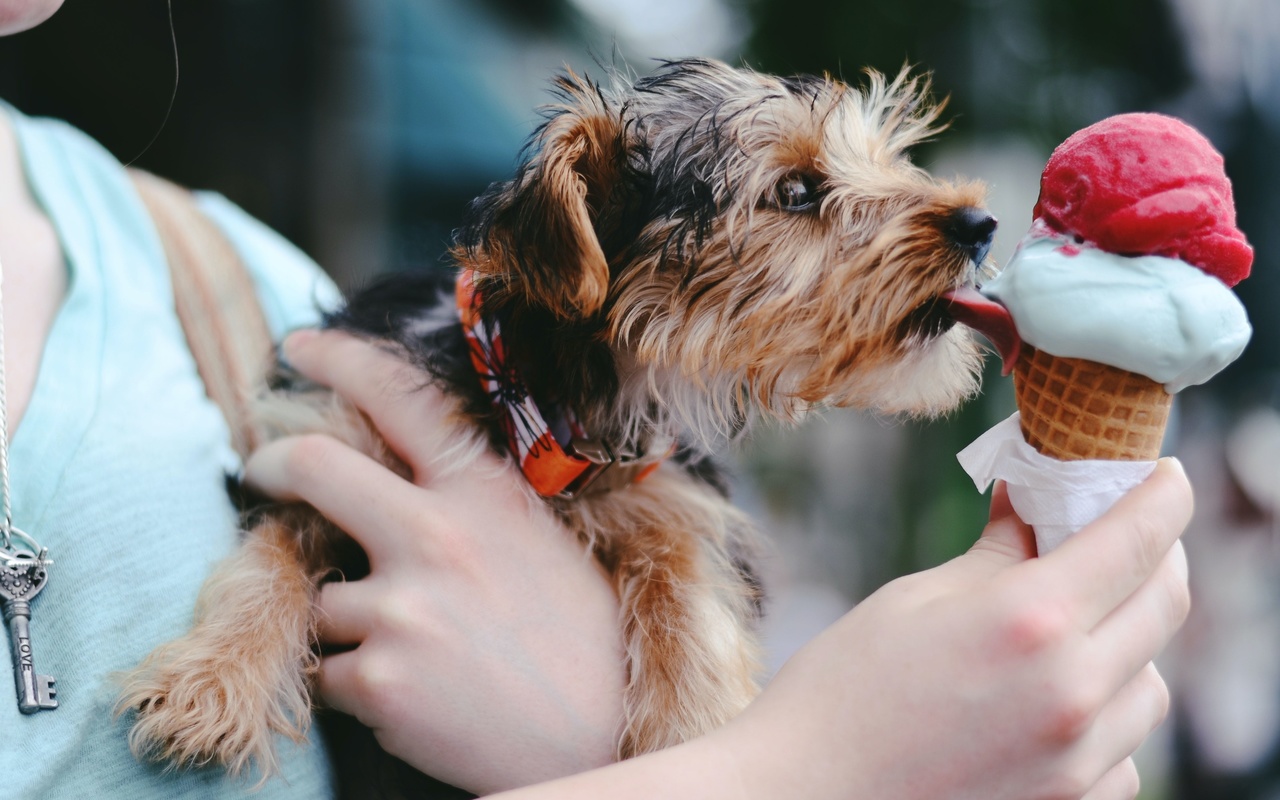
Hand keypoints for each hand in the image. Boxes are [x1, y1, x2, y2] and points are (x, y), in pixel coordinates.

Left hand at [244, 329, 625, 794]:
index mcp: (485, 493)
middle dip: (270, 463)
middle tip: (259, 470)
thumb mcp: (542, 541)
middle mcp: (436, 535)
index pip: (401, 398)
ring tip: (416, 654)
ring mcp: (402, 607)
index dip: (339, 359)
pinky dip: (353, 687)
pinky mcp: (378, 678)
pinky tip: (415, 696)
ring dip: (348, 625)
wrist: (603, 738)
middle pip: (315, 466)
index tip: (298, 348)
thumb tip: (403, 482)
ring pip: (321, 597)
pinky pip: (326, 672)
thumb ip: (474, 505)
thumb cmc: (584, 639)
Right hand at [711, 461, 1190, 799]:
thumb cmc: (841, 692)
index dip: (1162, 494)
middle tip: (1126, 534)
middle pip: (1164, 605)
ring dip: (1130, 640)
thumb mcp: (914, 601)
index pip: (1136, 540)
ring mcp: (1077, 760)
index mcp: (1030, 621)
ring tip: (1077, 625)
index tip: (1166, 473)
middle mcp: (1072, 691)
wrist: (804, 798)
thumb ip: (995, 554)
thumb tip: (1032, 503)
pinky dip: (1105, 714)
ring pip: (1151, 683)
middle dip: (1157, 557)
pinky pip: (1124, 749)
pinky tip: (1052, 699)